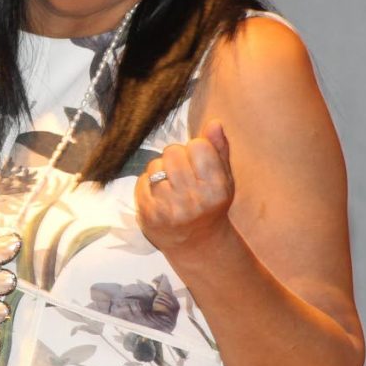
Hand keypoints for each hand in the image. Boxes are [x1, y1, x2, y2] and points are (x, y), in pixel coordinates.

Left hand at [135, 120, 234, 254]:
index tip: (198, 163)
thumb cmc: (210, 205)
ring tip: (171, 186)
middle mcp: (193, 199)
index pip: (198, 145)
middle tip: (182, 174)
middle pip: (173, 151)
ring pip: (155, 165)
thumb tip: (214, 122)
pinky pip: (141, 181)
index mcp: (216, 189)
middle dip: (176, 158)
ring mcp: (169, 208)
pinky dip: (148, 184)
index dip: (196, 150)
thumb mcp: (223, 179)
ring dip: (161, 171)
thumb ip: (219, 150)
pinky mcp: (149, 215)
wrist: (195, 243)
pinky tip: (160, 196)